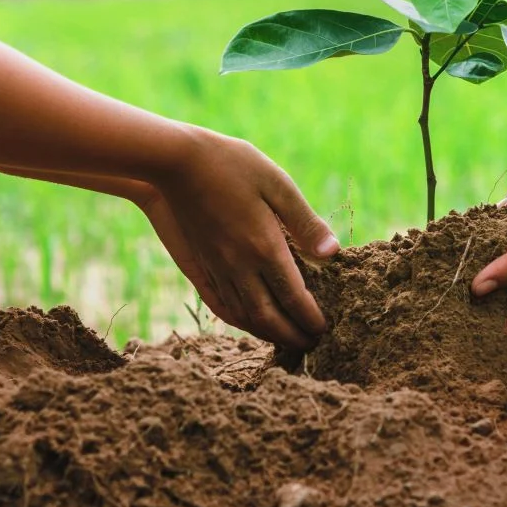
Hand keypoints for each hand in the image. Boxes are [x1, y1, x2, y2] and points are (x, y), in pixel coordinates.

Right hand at [137, 126, 337, 347]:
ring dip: (267, 333)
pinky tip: (247, 322)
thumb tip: (333, 253)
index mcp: (264, 246)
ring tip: (285, 339)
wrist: (173, 162)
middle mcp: (239, 265)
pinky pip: (220, 305)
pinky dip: (238, 321)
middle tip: (310, 345)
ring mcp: (216, 267)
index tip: (324, 330)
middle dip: (291, 336)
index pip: (293, 297)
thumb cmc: (231, 164)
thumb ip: (305, 222)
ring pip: (243, 316)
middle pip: (268, 317)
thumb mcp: (277, 184)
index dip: (310, 319)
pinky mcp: (199, 264)